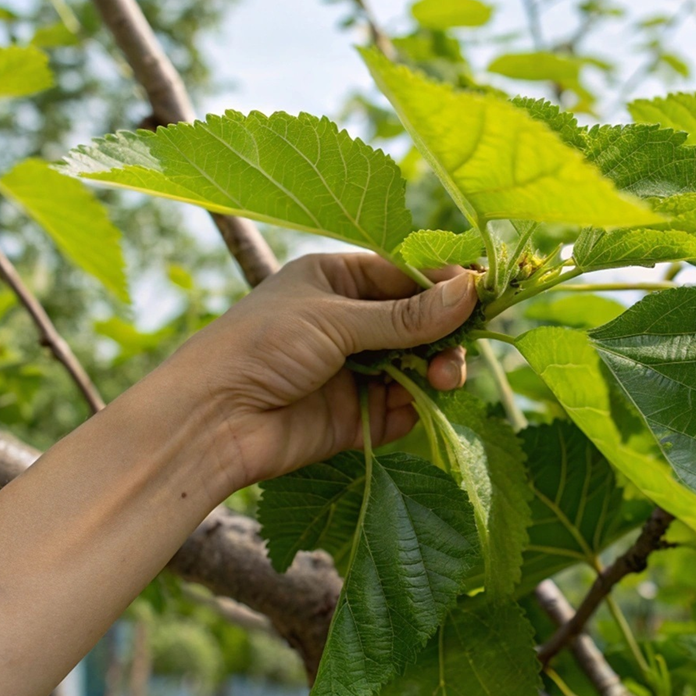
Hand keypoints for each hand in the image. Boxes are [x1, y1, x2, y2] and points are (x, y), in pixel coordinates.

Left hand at [166, 253, 477, 490]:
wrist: (211, 421)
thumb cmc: (260, 347)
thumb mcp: (335, 320)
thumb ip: (405, 315)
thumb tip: (471, 293)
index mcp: (335, 281)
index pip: (405, 274)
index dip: (445, 284)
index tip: (484, 292)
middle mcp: (346, 322)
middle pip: (418, 322)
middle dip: (444, 332)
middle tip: (462, 346)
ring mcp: (352, 370)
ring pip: (415, 366)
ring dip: (436, 369)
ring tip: (444, 377)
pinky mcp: (354, 417)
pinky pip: (401, 407)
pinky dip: (416, 405)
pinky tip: (420, 402)